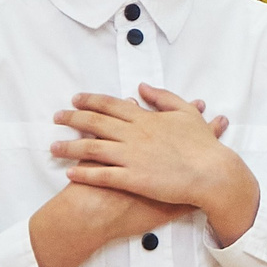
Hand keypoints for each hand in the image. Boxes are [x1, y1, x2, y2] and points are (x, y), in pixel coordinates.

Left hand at [53, 85, 258, 240]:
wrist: (213, 173)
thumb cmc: (203, 144)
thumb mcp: (186, 113)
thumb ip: (162, 97)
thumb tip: (142, 86)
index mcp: (146, 118)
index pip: (111, 105)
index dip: (90, 101)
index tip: (75, 99)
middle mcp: (134, 135)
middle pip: (95, 123)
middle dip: (72, 119)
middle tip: (56, 118)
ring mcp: (132, 157)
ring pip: (92, 148)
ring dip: (69, 147)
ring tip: (53, 147)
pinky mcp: (133, 179)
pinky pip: (102, 175)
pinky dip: (84, 173)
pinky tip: (70, 172)